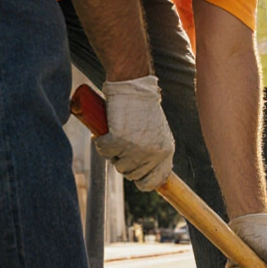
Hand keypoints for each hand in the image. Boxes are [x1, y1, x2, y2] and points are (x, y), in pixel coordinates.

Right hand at [94, 76, 173, 190]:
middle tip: (121, 146)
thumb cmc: (143, 108)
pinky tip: (104, 131)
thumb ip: (155, 151)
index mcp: (166, 152)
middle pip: (132, 174)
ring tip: (116, 134)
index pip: (155, 181)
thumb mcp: (157, 133)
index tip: (135, 177)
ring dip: (112, 153)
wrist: (134, 86)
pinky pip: (104, 150)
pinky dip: (100, 142)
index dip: (142, 181)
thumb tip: (150, 177)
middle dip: (124, 163)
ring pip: (117, 165)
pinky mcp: (119, 140)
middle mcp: (153, 153)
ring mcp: (136, 148)